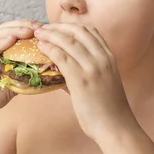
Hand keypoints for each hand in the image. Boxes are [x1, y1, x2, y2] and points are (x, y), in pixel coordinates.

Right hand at [0, 19, 42, 116]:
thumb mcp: (13, 80)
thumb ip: (25, 71)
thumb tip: (46, 68)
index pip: (12, 31)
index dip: (28, 26)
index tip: (45, 28)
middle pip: (5, 29)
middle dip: (24, 25)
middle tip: (40, 26)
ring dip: (14, 31)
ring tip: (29, 31)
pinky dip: (0, 44)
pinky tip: (11, 39)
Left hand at [34, 23, 132, 138]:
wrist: (116, 128)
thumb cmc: (108, 111)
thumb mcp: (102, 84)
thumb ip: (84, 74)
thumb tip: (62, 73)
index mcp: (110, 58)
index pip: (91, 31)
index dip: (72, 26)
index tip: (58, 27)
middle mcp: (103, 59)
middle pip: (78, 32)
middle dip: (58, 27)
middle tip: (43, 28)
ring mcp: (93, 68)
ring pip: (69, 42)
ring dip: (51, 35)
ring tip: (38, 34)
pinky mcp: (81, 80)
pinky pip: (62, 57)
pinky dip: (50, 49)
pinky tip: (41, 48)